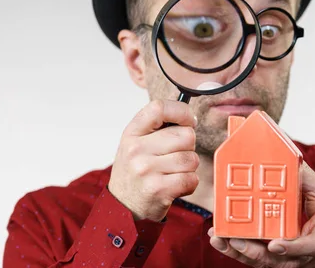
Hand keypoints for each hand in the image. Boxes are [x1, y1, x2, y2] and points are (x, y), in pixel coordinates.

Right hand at [108, 100, 198, 221]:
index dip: (182, 111)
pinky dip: (189, 183)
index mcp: (132, 133)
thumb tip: (190, 118)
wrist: (122, 206)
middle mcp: (136, 149)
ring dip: (189, 167)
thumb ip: (158, 127)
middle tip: (175, 156)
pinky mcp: (158, 189)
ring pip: (191, 158)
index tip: (189, 120)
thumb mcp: (137, 143)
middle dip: (188, 147)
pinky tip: (175, 185)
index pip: (159, 108)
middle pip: (186, 135)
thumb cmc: (136, 172)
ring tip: (172, 172)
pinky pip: (191, 179)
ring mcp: (146, 169)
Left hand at [208, 162, 314, 266]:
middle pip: (278, 259)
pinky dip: (239, 252)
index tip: (276, 244)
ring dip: (239, 251)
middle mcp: (305, 254)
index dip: (293, 247)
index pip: (310, 246)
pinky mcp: (281, 261)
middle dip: (252, 250)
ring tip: (219, 238)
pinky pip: (258, 260)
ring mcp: (292, 260)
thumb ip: (303, 178)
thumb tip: (285, 152)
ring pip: (264, 262)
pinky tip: (222, 240)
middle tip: (232, 238)